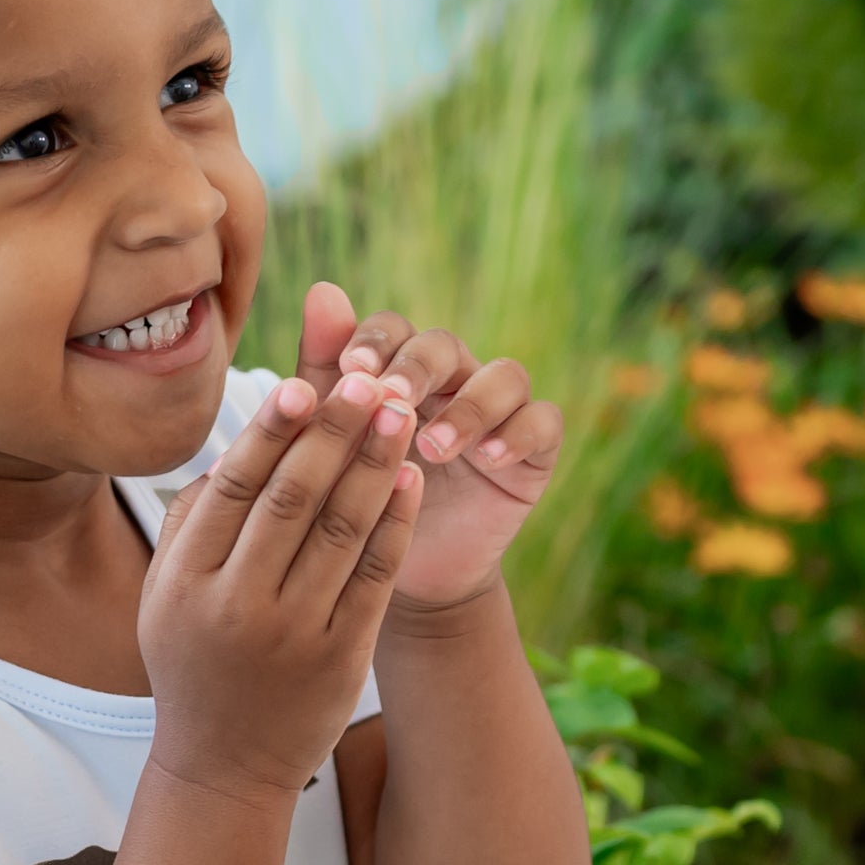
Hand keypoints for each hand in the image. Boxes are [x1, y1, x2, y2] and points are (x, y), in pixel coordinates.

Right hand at [140, 371, 420, 801]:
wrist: (224, 765)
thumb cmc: (195, 663)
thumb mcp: (163, 596)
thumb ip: (190, 520)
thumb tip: (238, 445)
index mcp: (185, 581)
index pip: (235, 485)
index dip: (273, 429)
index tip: (305, 383)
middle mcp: (236, 605)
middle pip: (292, 497)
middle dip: (334, 432)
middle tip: (367, 380)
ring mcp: (292, 633)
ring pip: (341, 529)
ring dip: (374, 463)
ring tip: (399, 411)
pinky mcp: (341, 657)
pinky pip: (375, 574)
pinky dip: (395, 522)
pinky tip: (410, 478)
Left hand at [289, 282, 560, 613]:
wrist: (405, 575)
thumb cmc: (362, 502)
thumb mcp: (336, 446)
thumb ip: (326, 376)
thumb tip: (321, 289)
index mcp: (399, 370)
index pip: (393, 330)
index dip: (375, 341)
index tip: (352, 368)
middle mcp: (453, 379)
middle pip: (445, 346)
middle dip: (418, 368)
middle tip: (393, 400)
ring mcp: (500, 410)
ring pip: (503, 376)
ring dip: (469, 406)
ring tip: (435, 446)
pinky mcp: (535, 449)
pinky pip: (543, 422)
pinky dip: (518, 434)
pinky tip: (489, 460)